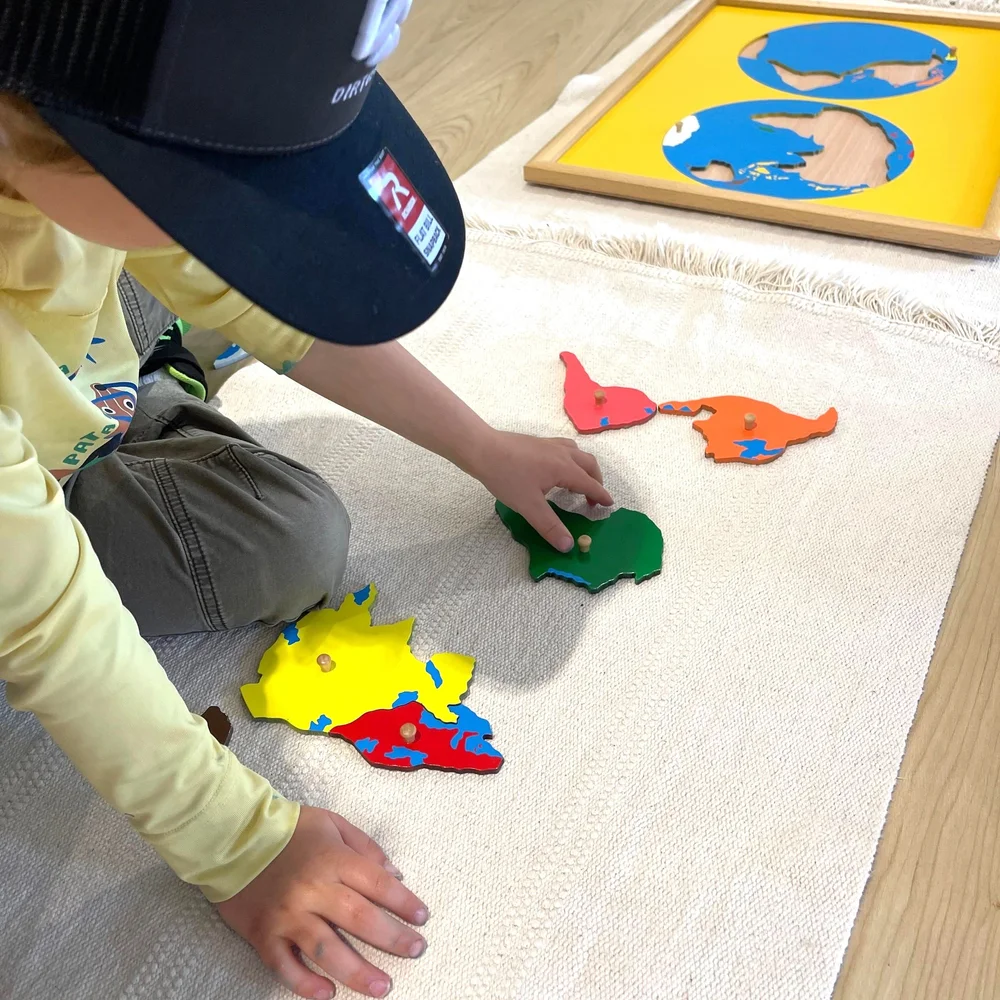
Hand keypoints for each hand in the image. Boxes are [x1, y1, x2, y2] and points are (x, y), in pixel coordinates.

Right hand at [217, 806, 427, 998]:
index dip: (403, 902)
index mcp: (332, 859)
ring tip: (382, 987)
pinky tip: (326, 994)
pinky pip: (285, 966)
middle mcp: (312, 889)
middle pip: (359, 919)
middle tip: (416, 951)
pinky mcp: (264, 935)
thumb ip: (366, 847)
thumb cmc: (288, 828)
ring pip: (327, 950)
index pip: (377, 883)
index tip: (422, 918)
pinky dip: (305, 984)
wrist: (231, 836)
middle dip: (392, 939)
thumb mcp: (332, 823)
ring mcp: (287, 915)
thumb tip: (395, 875)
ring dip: (357, 972)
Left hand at [468, 430, 612, 551]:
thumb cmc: (506, 476)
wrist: (482, 449)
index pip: (590, 484)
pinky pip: (564, 448)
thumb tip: (568, 545)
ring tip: (579, 481)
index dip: (600, 495)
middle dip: (596, 481)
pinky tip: (556, 467)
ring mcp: (550, 444)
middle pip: (589, 464)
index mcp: (564, 468)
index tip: (609, 505)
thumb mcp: (529, 506)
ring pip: (577, 453)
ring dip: (584, 467)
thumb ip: (549, 526)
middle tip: (593, 498)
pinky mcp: (538, 442)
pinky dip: (570, 458)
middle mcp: (562, 453)